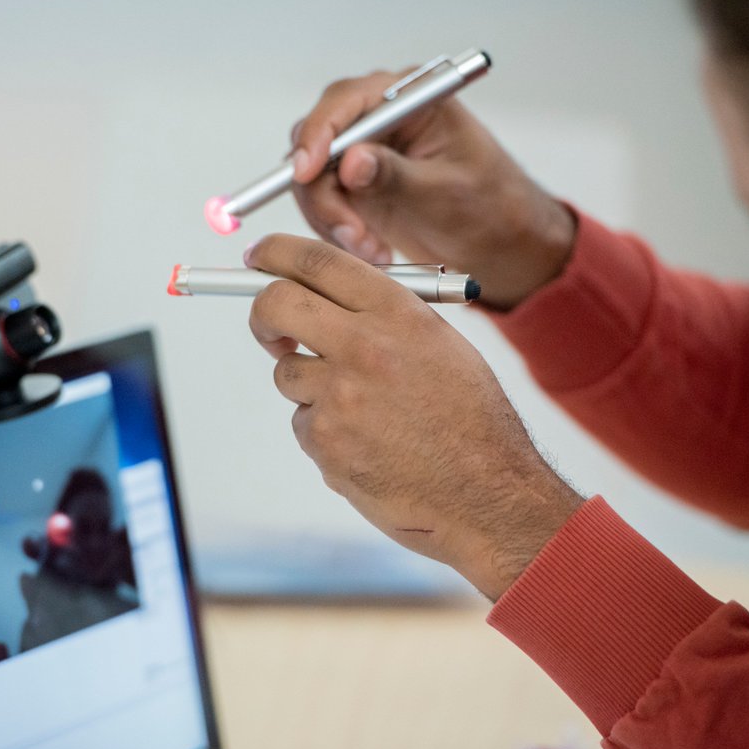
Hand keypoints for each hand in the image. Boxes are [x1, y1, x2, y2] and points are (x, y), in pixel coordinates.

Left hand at [246, 234, 582, 599]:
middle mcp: (364, 347)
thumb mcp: (440, 346)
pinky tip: (370, 447)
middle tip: (270, 329)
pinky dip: (326, 434)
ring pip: (288, 374)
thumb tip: (324, 299)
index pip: (317, 261)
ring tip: (368, 414)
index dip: (276, 253)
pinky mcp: (326, 442)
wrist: (490, 495)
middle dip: (262, 314)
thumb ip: (384, 317)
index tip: (259, 258)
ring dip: (312, 389)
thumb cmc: (471, 421)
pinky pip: (304, 424)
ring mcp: (340, 397)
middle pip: (277, 305)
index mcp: (398, 313)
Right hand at [290, 66, 575, 309]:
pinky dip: (336, 232)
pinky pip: (321, 205)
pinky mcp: (352, 186)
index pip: (346, 102)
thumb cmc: (491, 207)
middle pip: (317, 140)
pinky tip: (371, 250)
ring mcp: (362, 152)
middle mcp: (379, 118)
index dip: (318, 134)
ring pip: (311, 179)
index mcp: (410, 98)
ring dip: (331, 220)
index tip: (306, 173)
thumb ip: (395, 175)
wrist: (501, 244)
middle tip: (350, 234)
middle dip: (322, 191)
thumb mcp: (446, 191)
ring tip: (372, 251)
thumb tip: (351, 161)